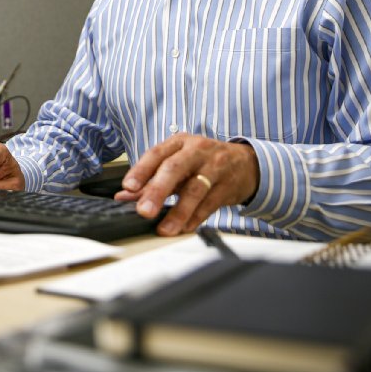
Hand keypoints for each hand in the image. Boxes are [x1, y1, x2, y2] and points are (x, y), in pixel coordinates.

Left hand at [114, 133, 258, 236]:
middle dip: (157, 191)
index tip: (128, 188)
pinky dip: (195, 218)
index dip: (141, 171)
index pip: (156, 154)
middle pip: (174, 169)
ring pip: (194, 190)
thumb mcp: (177, 162)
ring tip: (165, 228)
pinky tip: (184, 228)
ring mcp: (214, 167)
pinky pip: (209, 204)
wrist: (246, 163)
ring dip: (178, 212)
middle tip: (144, 211)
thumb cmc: (204, 161)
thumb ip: (150, 179)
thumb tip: (123, 196)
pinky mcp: (227, 186)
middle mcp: (197, 151)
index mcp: (179, 142)